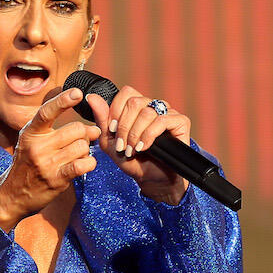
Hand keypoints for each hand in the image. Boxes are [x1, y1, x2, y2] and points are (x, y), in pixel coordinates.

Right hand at [0, 88, 101, 231]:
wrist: (13, 194)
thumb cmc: (28, 164)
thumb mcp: (32, 141)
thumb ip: (58, 130)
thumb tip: (93, 127)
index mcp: (30, 132)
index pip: (47, 111)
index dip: (63, 100)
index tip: (77, 93)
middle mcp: (37, 146)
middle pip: (76, 129)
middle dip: (85, 134)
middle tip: (82, 140)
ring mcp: (47, 163)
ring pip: (82, 146)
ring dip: (86, 151)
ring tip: (77, 155)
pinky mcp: (56, 179)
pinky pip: (83, 164)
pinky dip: (89, 162)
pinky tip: (85, 164)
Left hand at [86, 87, 190, 204]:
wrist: (152, 180)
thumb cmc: (133, 161)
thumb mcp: (111, 143)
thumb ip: (102, 120)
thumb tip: (92, 98)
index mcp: (138, 107)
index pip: (127, 92)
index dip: (116, 110)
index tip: (112, 130)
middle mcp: (154, 106)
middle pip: (135, 102)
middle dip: (124, 126)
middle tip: (122, 145)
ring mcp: (168, 113)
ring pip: (147, 112)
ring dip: (135, 134)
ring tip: (132, 150)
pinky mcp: (181, 122)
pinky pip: (162, 120)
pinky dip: (149, 135)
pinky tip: (144, 147)